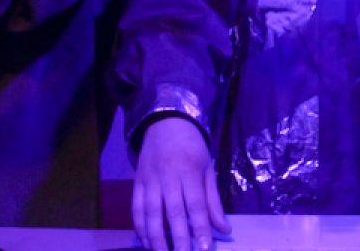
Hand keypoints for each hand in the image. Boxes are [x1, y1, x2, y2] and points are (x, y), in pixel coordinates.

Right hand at [133, 117, 227, 250]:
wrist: (165, 123)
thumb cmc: (192, 148)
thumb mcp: (207, 169)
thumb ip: (213, 201)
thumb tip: (224, 230)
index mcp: (189, 172)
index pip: (196, 205)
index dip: (200, 228)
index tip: (205, 248)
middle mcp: (167, 177)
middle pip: (172, 212)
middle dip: (178, 238)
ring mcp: (149, 181)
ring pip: (150, 213)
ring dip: (155, 237)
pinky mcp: (136, 183)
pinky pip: (135, 208)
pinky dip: (139, 226)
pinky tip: (146, 242)